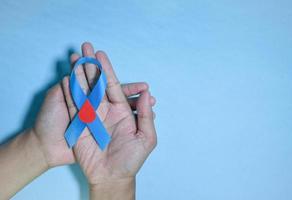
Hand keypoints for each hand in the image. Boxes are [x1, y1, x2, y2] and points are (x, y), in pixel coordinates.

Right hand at [33, 43, 154, 168]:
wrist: (113, 176)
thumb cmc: (131, 159)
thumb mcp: (146, 137)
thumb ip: (145, 115)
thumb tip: (147, 94)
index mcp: (121, 111)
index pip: (114, 86)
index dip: (108, 70)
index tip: (102, 55)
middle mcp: (105, 110)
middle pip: (97, 84)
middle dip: (91, 67)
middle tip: (86, 48)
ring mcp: (91, 117)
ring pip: (84, 92)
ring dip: (79, 75)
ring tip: (75, 59)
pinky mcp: (79, 125)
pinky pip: (73, 107)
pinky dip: (69, 93)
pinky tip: (66, 79)